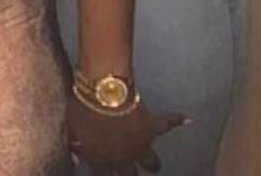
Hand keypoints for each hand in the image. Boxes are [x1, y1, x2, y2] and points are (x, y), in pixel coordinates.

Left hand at [67, 94, 187, 174]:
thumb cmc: (83, 109)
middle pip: (130, 175)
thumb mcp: (72, 129)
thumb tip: (75, 158)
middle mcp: (123, 157)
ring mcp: (140, 144)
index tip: (107, 173)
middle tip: (131, 173)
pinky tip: (188, 120)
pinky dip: (177, 120)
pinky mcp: (152, 126)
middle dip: (131, 174)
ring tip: (155, 166)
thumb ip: (76, 145)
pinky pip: (168, 124)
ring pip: (151, 162)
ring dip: (152, 163)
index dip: (106, 174)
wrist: (103, 93)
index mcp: (101, 160)